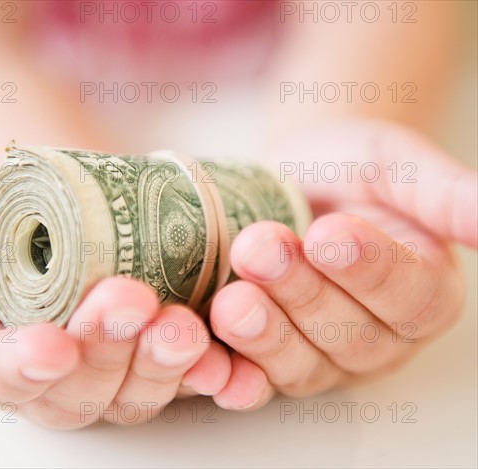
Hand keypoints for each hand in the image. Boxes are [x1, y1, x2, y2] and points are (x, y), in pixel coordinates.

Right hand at [0, 198, 230, 428]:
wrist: (79, 202)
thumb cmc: (18, 220)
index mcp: (3, 358)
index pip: (2, 376)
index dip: (23, 367)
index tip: (49, 345)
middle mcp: (63, 380)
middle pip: (80, 391)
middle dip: (105, 349)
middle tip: (128, 301)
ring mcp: (120, 375)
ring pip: (137, 393)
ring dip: (161, 365)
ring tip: (182, 326)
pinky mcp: (170, 362)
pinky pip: (193, 382)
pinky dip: (211, 377)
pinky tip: (224, 362)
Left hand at [207, 119, 476, 409]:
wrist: (291, 178)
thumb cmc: (348, 169)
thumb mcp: (396, 165)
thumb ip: (442, 194)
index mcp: (421, 292)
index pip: (408, 296)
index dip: (370, 270)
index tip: (329, 235)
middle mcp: (376, 337)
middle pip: (348, 337)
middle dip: (302, 294)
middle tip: (261, 249)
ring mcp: (320, 356)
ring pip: (300, 364)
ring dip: (264, 335)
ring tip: (231, 298)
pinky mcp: (267, 360)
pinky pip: (253, 381)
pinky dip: (229, 377)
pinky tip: (206, 363)